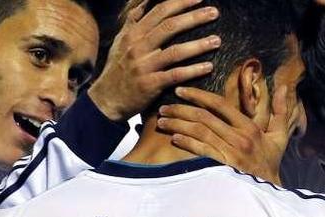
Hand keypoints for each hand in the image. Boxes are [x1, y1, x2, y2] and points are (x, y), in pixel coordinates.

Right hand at [88, 0, 221, 120]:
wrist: (106, 100)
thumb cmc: (117, 69)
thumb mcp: (120, 41)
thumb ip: (133, 21)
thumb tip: (143, 2)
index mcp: (133, 34)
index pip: (159, 11)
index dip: (180, 2)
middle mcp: (138, 46)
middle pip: (169, 26)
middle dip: (194, 17)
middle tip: (215, 12)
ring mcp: (144, 66)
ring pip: (174, 51)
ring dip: (198, 45)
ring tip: (217, 40)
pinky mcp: (150, 85)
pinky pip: (175, 75)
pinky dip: (193, 70)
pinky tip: (208, 66)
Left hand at [157, 84, 300, 184]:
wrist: (270, 194)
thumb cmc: (271, 165)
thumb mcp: (280, 137)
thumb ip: (280, 112)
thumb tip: (283, 86)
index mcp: (249, 128)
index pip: (220, 105)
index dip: (198, 95)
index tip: (181, 91)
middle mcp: (239, 138)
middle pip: (204, 117)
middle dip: (180, 109)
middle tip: (163, 107)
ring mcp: (231, 153)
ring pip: (199, 132)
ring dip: (178, 125)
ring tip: (162, 121)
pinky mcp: (224, 168)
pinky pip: (202, 151)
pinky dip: (187, 143)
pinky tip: (174, 138)